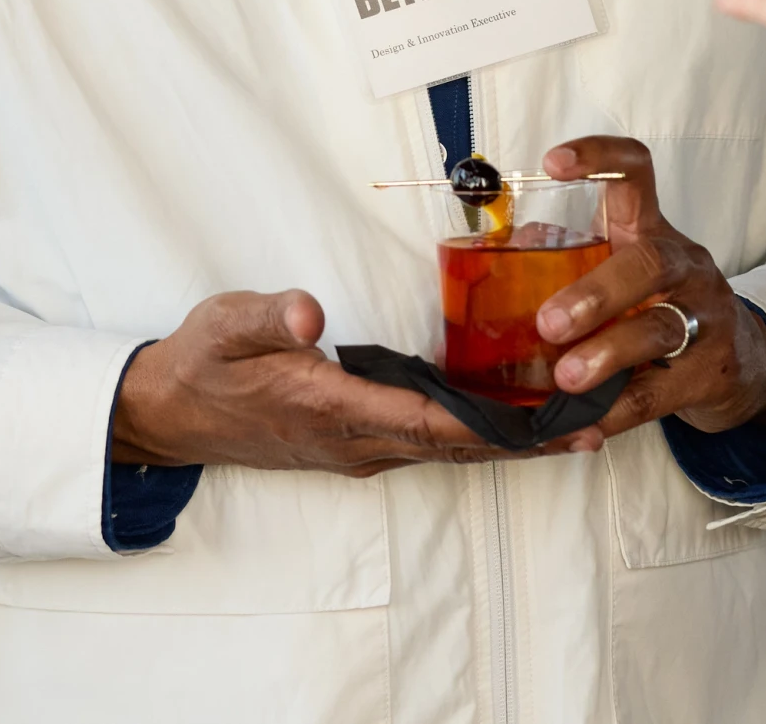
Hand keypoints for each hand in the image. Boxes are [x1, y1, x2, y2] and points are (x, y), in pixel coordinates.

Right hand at [113, 290, 575, 474]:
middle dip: (528, 441)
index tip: (551, 422)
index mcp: (333, 409)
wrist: (168, 412)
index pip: (428, 422)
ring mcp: (359, 448)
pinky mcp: (358, 442)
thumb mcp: (226, 325)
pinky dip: (481, 435)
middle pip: (458, 448)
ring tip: (580, 426)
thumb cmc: (202, 362)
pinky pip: (432, 444)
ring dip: (513, 442)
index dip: (493, 426)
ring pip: (450, 451)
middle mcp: (357, 440)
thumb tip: (311, 314)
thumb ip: (271, 317)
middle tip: (597, 424)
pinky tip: (517, 419)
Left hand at [531, 136, 765, 439]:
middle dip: (597, 291)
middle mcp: (684, 265)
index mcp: (651, 232)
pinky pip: (659, 393)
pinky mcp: (710, 372)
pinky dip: (617, 411)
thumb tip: (498, 257)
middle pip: (649, 261)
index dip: (599, 159)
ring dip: (608, 353)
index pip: (635, 174)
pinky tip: (586, 425)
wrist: (741, 363)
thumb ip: (570, 263)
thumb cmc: (663, 308)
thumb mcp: (626, 274)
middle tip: (549, 323)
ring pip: (660, 328)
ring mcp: (704, 318)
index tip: (553, 164)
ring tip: (567, 379)